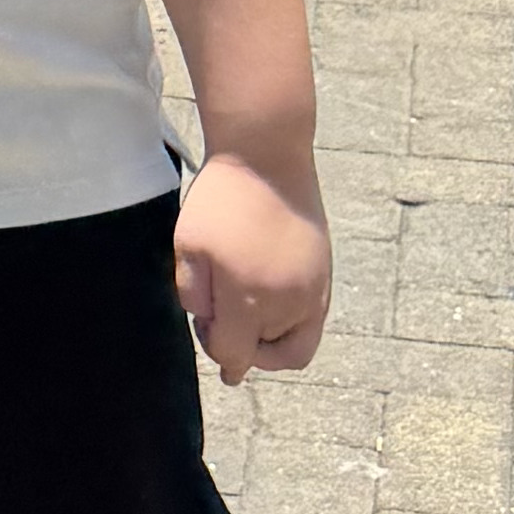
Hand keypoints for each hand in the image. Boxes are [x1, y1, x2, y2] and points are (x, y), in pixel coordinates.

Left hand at [175, 144, 330, 384]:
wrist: (266, 157)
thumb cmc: (221, 200)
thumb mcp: (188, 247)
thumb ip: (193, 295)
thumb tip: (209, 323)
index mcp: (248, 298)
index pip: (235, 355)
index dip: (218, 356)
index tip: (208, 336)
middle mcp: (288, 303)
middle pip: (266, 354)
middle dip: (242, 347)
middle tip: (223, 320)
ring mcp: (313, 291)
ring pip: (296, 347)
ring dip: (271, 343)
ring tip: (249, 313)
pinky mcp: (325, 276)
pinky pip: (314, 324)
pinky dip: (293, 327)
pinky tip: (271, 302)